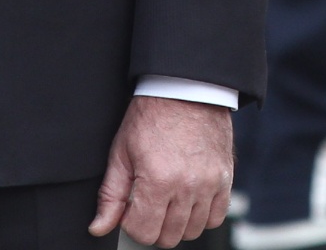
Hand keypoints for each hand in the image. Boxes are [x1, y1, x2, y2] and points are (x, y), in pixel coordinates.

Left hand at [89, 95, 234, 246]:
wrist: (185, 90)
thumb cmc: (151, 117)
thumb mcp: (121, 153)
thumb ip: (110, 196)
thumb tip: (99, 227)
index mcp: (158, 180)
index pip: (144, 233)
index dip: (132, 223)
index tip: (132, 207)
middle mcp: (187, 186)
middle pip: (168, 237)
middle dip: (153, 225)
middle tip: (149, 203)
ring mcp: (210, 183)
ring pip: (192, 231)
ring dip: (177, 223)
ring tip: (169, 200)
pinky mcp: (225, 178)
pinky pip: (216, 218)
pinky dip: (202, 215)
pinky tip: (189, 200)